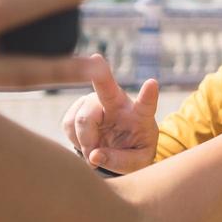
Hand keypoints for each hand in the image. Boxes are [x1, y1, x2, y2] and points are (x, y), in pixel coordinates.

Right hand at [61, 55, 159, 172]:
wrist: (121, 148)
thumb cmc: (135, 151)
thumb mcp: (137, 162)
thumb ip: (120, 162)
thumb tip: (94, 155)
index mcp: (140, 114)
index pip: (147, 104)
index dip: (148, 94)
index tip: (152, 83)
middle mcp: (118, 102)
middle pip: (107, 87)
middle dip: (100, 74)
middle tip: (96, 59)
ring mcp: (97, 102)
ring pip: (82, 118)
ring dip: (84, 140)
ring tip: (95, 152)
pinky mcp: (80, 107)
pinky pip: (68, 124)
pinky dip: (75, 139)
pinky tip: (86, 141)